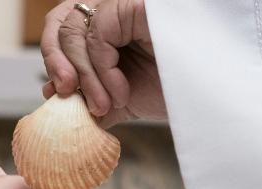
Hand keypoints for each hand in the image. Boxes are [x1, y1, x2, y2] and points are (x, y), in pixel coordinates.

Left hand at [41, 0, 165, 127]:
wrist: (209, 96)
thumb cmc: (173, 90)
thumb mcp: (122, 99)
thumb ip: (89, 98)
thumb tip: (52, 97)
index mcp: (106, 29)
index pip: (61, 29)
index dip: (52, 59)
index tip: (58, 95)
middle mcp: (112, 12)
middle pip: (60, 22)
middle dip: (57, 62)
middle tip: (67, 95)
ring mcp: (122, 6)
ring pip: (75, 30)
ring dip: (85, 77)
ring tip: (105, 105)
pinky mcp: (133, 5)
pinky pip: (98, 34)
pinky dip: (102, 70)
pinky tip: (121, 92)